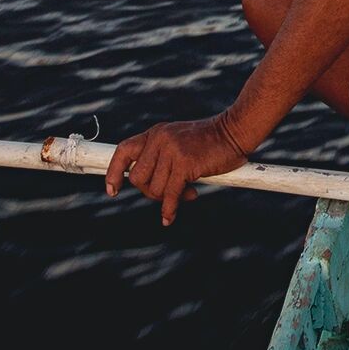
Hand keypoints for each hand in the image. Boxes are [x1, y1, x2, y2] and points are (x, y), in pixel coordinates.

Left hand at [104, 115, 248, 225]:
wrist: (236, 132)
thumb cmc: (211, 142)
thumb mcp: (180, 143)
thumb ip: (164, 159)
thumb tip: (153, 190)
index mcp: (156, 133)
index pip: (124, 151)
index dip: (113, 172)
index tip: (113, 191)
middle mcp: (159, 139)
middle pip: (137, 178)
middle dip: (150, 192)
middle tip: (169, 194)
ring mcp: (171, 150)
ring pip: (154, 189)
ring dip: (167, 199)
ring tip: (186, 193)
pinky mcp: (184, 163)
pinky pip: (170, 194)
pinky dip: (169, 209)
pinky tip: (170, 217)